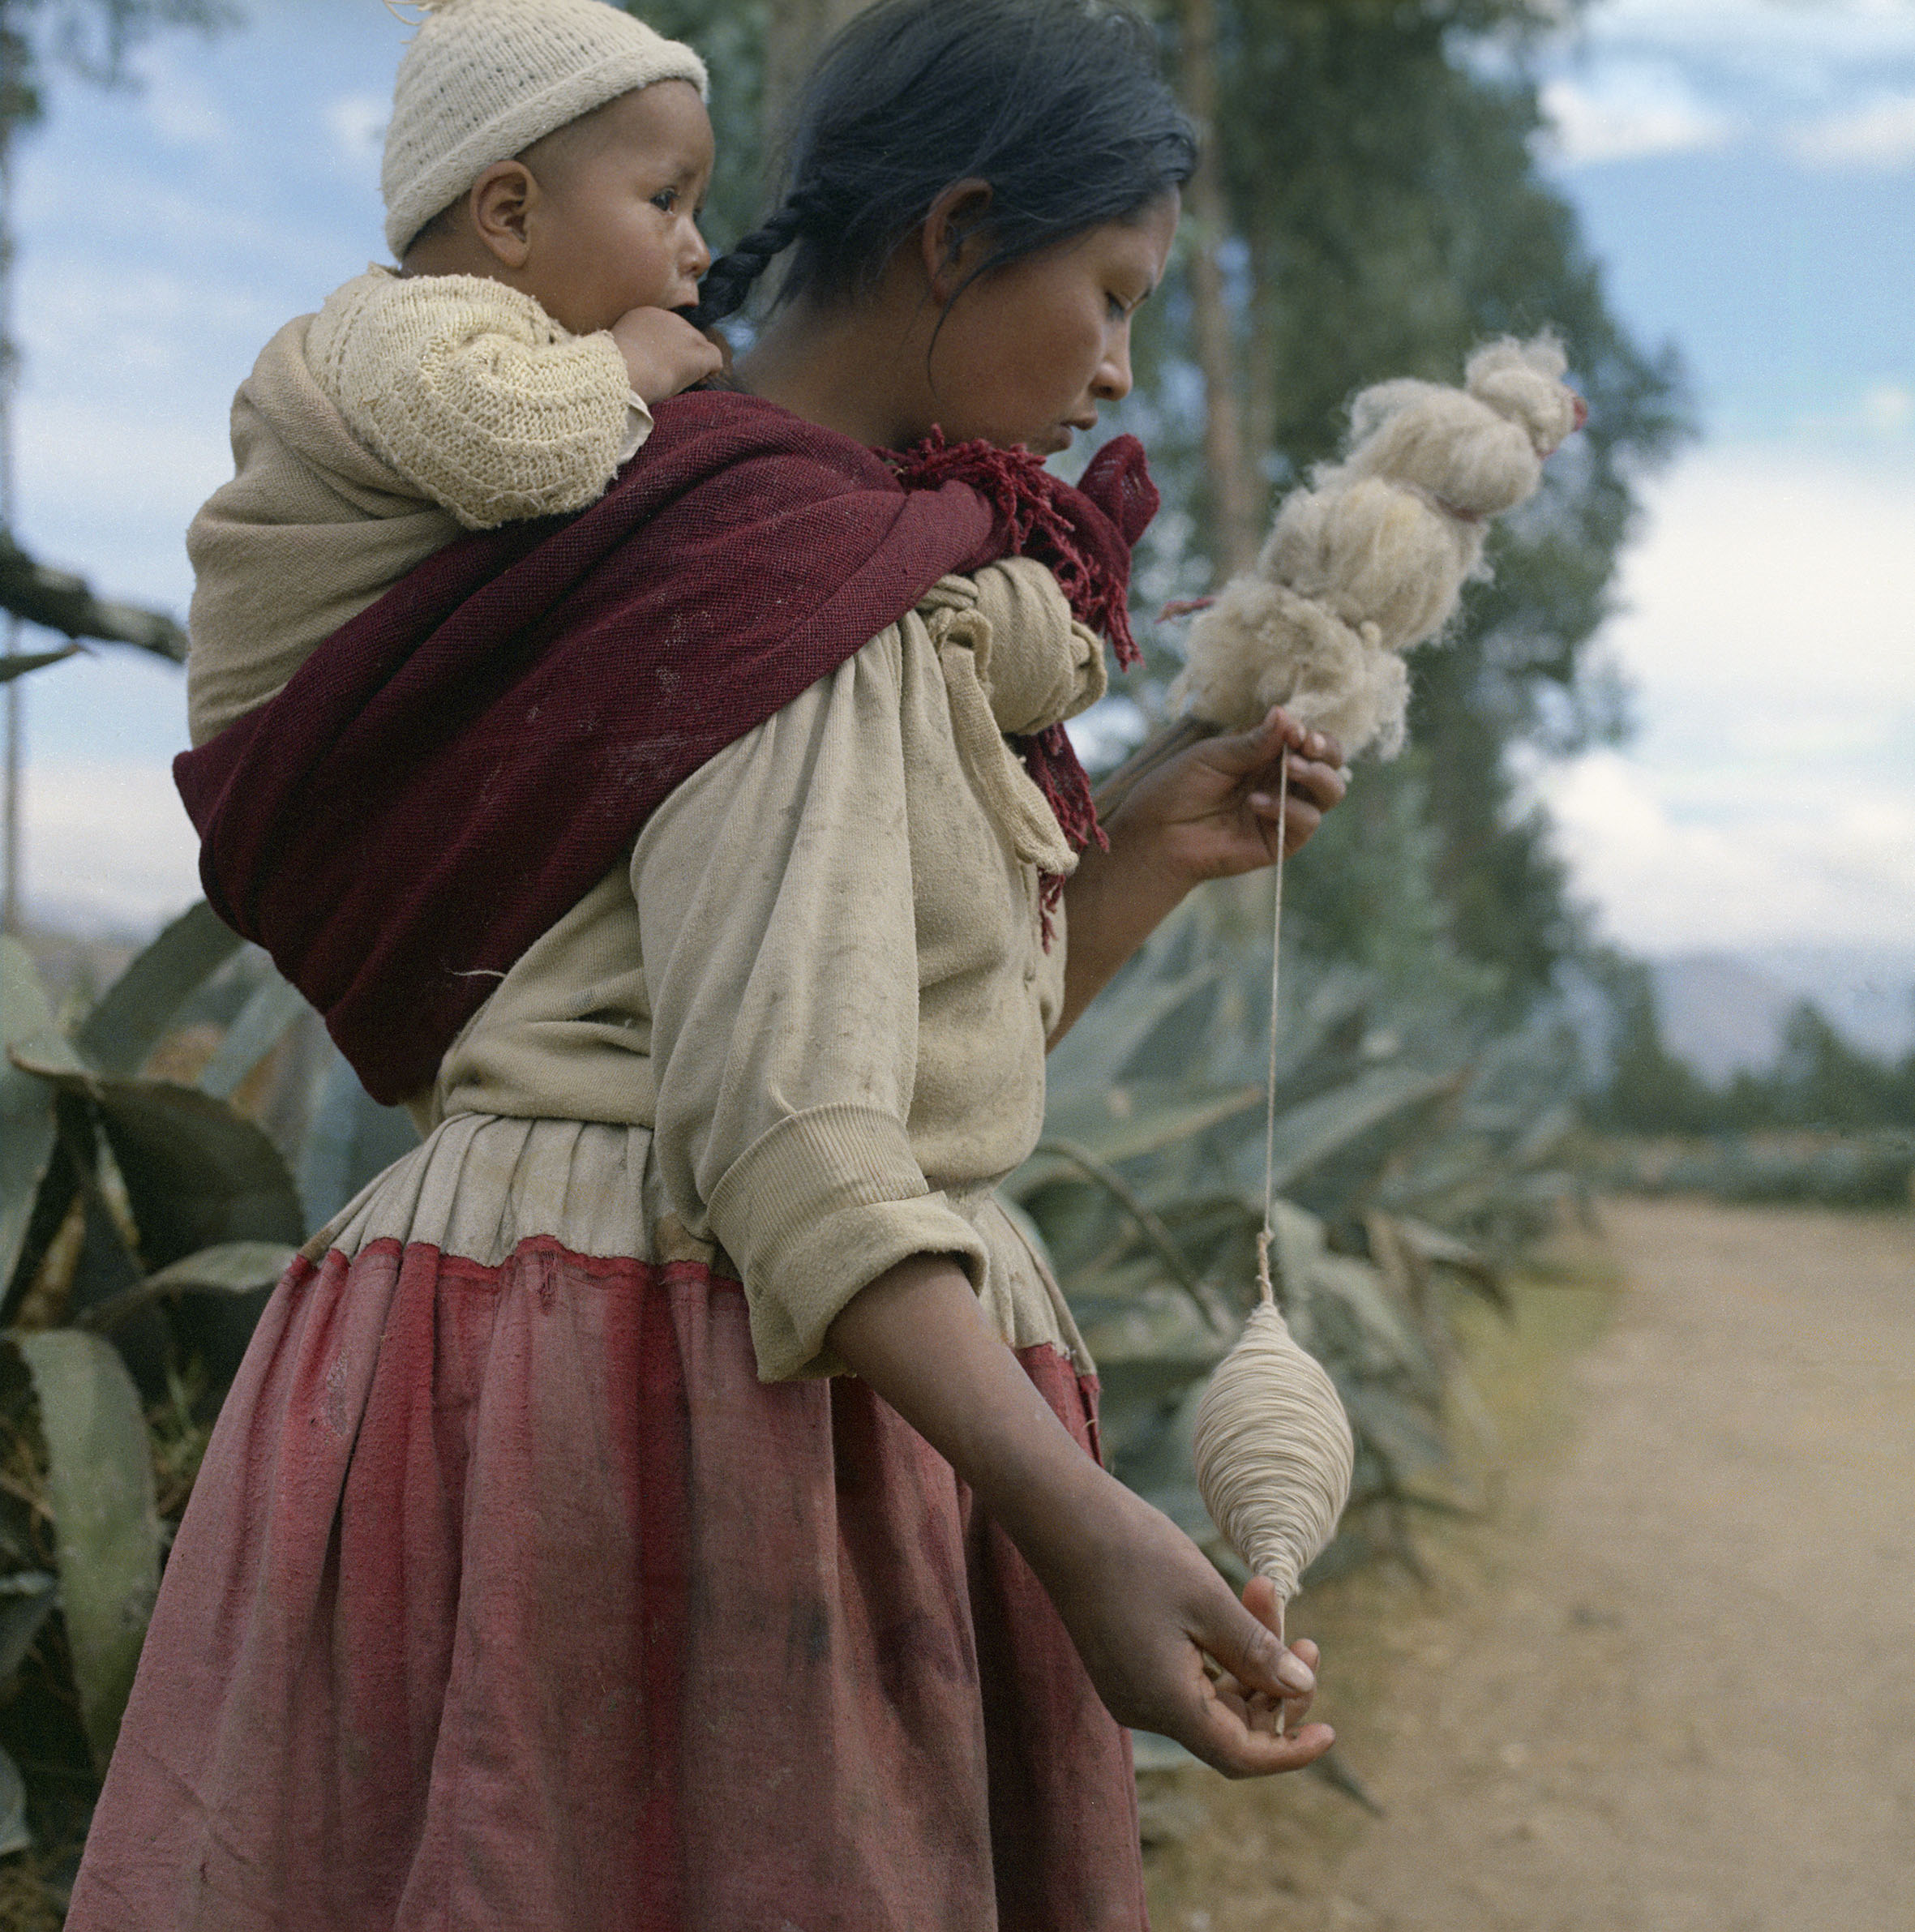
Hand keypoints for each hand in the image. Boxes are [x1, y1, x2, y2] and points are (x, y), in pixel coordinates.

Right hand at [610, 305, 724, 402]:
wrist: (621, 373)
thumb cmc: (614, 370)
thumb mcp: (619, 348)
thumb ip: (634, 346)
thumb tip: (642, 359)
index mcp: (646, 315)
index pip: (667, 329)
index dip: (666, 348)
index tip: (657, 364)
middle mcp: (669, 319)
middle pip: (686, 336)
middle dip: (682, 355)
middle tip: (670, 375)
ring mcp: (687, 334)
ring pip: (701, 346)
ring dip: (695, 363)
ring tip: (682, 381)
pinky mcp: (699, 353)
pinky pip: (715, 359)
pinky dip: (710, 371)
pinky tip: (699, 381)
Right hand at [825, 1256, 1332, 1779]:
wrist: (1060, 1517)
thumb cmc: (1135, 1552)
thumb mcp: (1208, 1600)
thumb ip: (1258, 1653)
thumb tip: (1302, 1691)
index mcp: (1165, 1703)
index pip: (1241, 1756)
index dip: (1290, 1749)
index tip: (1331, 1730)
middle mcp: (1144, 1708)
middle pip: (1228, 1724)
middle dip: (1273, 1685)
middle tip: (1305, 1634)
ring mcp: (1129, 1686)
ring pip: (1209, 1693)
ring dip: (1247, 1657)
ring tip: (1265, 1596)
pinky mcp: (1122, 1662)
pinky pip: (1184, 1674)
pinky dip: (1217, 1648)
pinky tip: (1235, 1603)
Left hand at [1112, 707, 1346, 894]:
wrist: (1155, 835)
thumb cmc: (1176, 789)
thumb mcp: (1214, 756)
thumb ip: (1253, 741)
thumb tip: (1286, 715)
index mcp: (1268, 755)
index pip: (1309, 739)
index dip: (1311, 732)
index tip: (1296, 730)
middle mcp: (1282, 781)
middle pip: (1330, 762)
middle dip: (1325, 750)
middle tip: (1304, 745)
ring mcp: (1285, 811)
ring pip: (1330, 791)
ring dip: (1317, 776)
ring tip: (1292, 768)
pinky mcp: (1281, 841)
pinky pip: (1307, 822)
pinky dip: (1288, 808)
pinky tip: (1256, 803)